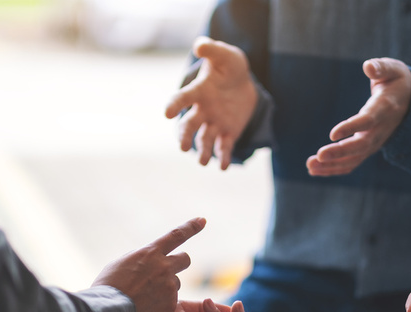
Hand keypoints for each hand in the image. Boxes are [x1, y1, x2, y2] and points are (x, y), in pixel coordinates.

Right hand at [92, 218, 205, 311]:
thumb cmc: (108, 288)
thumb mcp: (121, 263)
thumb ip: (140, 259)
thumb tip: (150, 259)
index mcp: (150, 253)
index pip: (176, 235)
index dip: (191, 226)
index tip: (202, 220)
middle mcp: (163, 267)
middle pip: (185, 259)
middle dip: (179, 262)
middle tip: (168, 270)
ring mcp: (168, 287)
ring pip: (175, 283)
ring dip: (165, 287)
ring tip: (145, 296)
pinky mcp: (170, 305)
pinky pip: (171, 301)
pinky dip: (161, 304)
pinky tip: (146, 309)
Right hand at [165, 36, 256, 169]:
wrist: (243, 83)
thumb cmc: (230, 67)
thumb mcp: (226, 56)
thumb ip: (212, 50)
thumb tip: (199, 45)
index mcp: (198, 92)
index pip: (183, 98)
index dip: (174, 105)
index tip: (166, 113)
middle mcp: (202, 110)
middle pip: (190, 125)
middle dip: (185, 136)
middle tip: (182, 147)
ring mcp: (214, 123)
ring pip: (205, 140)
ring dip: (203, 151)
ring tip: (203, 162)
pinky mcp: (228, 133)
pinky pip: (224, 147)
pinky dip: (223, 157)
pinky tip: (223, 167)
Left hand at [307, 58, 410, 175]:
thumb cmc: (397, 82)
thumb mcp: (393, 69)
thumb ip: (381, 67)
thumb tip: (368, 66)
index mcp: (385, 109)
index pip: (368, 121)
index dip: (351, 127)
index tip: (332, 134)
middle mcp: (380, 130)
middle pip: (360, 146)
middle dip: (339, 152)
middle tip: (318, 156)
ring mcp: (375, 142)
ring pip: (354, 159)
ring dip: (332, 165)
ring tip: (310, 166)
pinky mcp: (367, 149)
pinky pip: (351, 163)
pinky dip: (333, 169)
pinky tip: (314, 170)